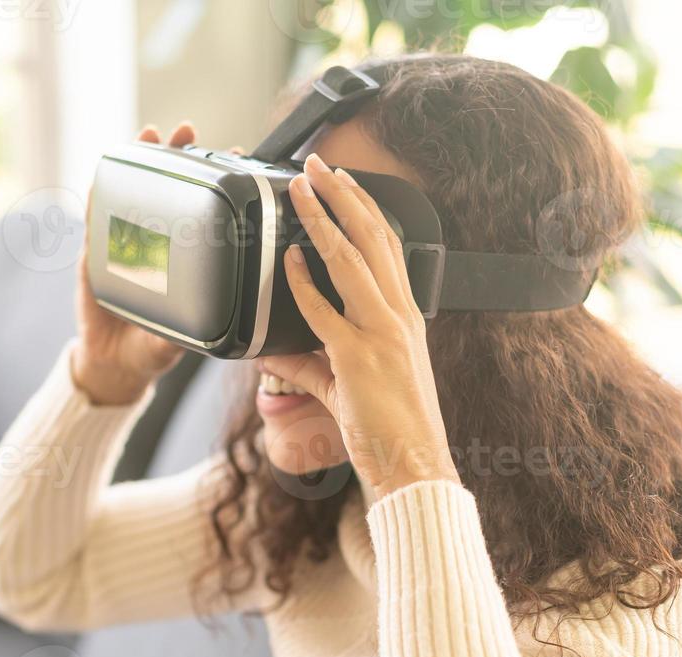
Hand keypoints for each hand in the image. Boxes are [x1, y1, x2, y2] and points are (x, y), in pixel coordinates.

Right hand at [71, 124, 191, 404]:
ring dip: (139, 163)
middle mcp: (156, 245)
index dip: (218, 183)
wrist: (114, 364)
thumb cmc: (152, 350)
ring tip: (149, 135)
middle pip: (169, 190)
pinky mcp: (94, 255)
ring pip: (132, 194)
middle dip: (177, 157)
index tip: (234, 155)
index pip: (205, 211)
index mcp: (183, 260)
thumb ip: (187, 331)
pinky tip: (102, 172)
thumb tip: (209, 328)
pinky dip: (98, 193)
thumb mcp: (177, 340)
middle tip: (187, 131)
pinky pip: (94, 218)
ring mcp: (123, 245)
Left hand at [261, 154, 460, 499]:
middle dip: (344, 197)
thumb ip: (304, 364)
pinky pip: (327, 313)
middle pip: (373, 238)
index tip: (343, 183)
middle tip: (319, 164)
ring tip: (302, 188)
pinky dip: (305, 285)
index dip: (364, 210)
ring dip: (325, 219)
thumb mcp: (343, 387)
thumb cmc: (389, 429)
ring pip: (353, 260)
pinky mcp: (360, 358)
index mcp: (403, 317)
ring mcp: (382, 334)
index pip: (387, 247)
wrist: (413, 467)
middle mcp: (398, 316)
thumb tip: (268, 352)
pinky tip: (288, 262)